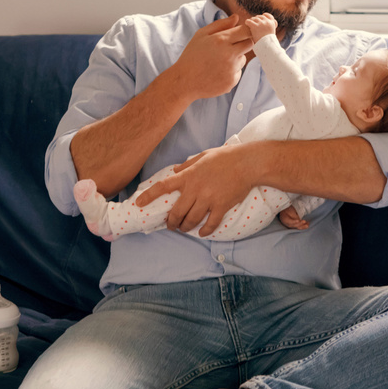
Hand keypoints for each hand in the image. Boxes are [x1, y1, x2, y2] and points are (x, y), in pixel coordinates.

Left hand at [135, 143, 257, 236]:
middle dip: (171, 222)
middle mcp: (196, 189)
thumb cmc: (226, 157)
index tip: (139, 203)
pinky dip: (205, 231)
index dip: (149, 196)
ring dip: (185, 227)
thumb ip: (187, 164)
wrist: (248, 163)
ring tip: (184, 229)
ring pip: (191, 219)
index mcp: (189, 175)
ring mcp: (209, 199)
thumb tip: (175, 170)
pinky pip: (210, 223)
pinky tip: (202, 233)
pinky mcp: (221, 206)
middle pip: (177, 211)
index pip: (163, 186)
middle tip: (170, 225)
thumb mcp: (203, 155)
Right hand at [169, 15, 253, 100]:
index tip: (241, 32)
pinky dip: (231, 71)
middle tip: (229, 46)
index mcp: (221, 40)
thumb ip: (220, 24)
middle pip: (249, 43)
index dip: (245, 30)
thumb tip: (237, 18)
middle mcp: (229, 55)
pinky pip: (238, 72)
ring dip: (235, 58)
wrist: (184, 82)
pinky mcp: (232, 81)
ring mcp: (231, 69)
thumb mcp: (201, 35)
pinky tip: (217, 72)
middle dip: (242, 42)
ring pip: (243, 58)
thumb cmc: (191, 56)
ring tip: (218, 61)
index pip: (246, 31)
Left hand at [244, 13, 277, 43]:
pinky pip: (249, 21)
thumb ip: (269, 28)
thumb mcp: (271, 34)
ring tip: (250, 25)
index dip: (265, 15)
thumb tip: (265, 24)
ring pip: (254, 18)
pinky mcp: (255, 26)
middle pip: (260, 17)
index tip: (263, 15)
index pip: (269, 16)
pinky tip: (246, 24)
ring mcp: (261, 23)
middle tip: (254, 23)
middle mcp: (267, 22)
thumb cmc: (268, 42)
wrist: (267, 46)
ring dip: (252, 21)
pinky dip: (247, 22)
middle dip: (257, 19)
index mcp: (272, 23)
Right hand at [278, 206, 308, 229]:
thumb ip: (293, 216)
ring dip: (303, 226)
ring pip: (297, 226)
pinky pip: (299, 226)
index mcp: (285, 219)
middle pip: (294, 225)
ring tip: (307, 224)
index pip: (289, 221)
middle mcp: (288, 224)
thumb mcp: (289, 211)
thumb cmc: (287, 209)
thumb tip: (298, 220)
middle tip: (304, 221)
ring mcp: (292, 225)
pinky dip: (303, 225)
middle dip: (300, 224)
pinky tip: (307, 223)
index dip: (294, 221)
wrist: (285, 210)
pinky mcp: (295, 224)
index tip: (298, 220)